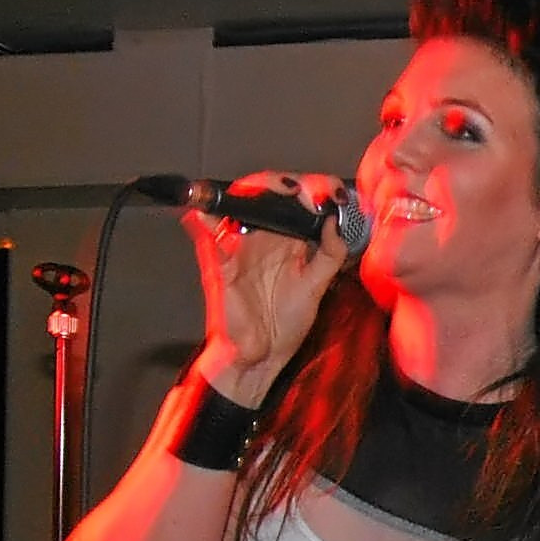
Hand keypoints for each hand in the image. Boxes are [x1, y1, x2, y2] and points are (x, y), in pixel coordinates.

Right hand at [188, 170, 352, 402]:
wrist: (261, 357)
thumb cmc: (283, 323)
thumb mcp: (316, 286)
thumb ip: (329, 254)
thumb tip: (336, 222)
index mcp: (286, 240)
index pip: (295, 202)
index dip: (314, 191)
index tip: (335, 196)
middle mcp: (262, 238)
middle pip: (265, 193)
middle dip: (287, 183)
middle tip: (309, 192)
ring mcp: (238, 248)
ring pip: (237, 205)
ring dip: (255, 190)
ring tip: (282, 190)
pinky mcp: (219, 265)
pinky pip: (207, 239)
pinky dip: (203, 221)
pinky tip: (207, 209)